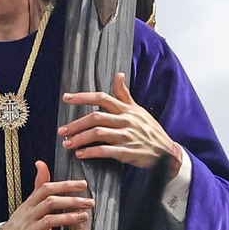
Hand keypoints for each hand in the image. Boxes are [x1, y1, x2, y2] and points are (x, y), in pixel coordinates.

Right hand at [0, 161, 92, 229]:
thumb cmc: (21, 221)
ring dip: (68, 217)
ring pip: (49, 220)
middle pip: (50, 202)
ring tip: (84, 216)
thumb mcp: (28, 202)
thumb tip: (41, 163)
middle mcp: (30, 214)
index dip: (65, 185)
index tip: (83, 184)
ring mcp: (31, 229)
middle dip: (71, 201)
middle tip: (89, 202)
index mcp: (31, 202)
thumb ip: (39, 185)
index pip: (46, 188)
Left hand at [61, 72, 178, 174]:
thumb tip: (119, 74)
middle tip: (62, 131)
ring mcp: (127, 136)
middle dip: (76, 124)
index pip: (102, 98)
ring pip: (98, 134)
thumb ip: (124, 94)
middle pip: (96, 117)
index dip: (83, 97)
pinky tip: (81, 154)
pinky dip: (91, 152)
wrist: (166, 152)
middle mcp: (126, 120)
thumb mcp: (138, 110)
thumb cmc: (150, 130)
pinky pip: (106, 151)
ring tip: (67, 144)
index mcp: (126, 109)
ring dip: (79, 139)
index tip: (66, 98)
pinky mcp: (128, 152)